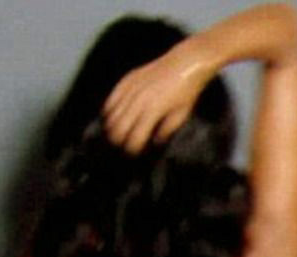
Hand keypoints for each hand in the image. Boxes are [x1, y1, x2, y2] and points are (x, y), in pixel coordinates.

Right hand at [103, 37, 218, 154]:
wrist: (185, 63)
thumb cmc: (187, 91)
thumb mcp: (181, 115)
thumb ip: (166, 130)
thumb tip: (154, 142)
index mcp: (153, 111)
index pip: (135, 137)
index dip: (132, 148)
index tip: (133, 153)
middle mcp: (139, 100)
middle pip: (119, 128)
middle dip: (119, 140)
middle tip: (121, 146)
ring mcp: (132, 88)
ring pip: (112, 114)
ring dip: (111, 127)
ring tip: (114, 134)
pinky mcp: (128, 79)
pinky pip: (111, 97)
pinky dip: (108, 109)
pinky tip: (109, 116)